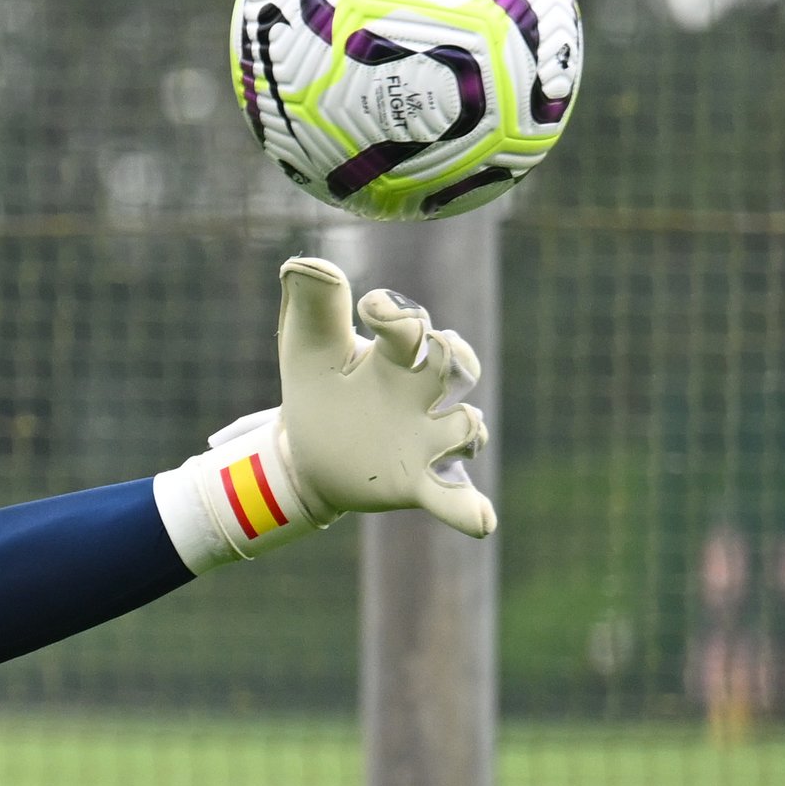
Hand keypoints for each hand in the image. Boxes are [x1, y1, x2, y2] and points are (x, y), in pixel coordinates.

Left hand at [275, 255, 495, 536]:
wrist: (305, 454)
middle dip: (451, 354)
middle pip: (454, 366)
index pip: (410, 327)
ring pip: (464, 426)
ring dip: (464, 427)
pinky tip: (483, 523)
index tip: (370, 307)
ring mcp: (425, 439)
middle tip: (437, 346)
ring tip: (460, 431)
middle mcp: (420, 393)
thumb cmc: (317, 388)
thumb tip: (302, 262)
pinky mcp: (418, 483)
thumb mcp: (307, 348)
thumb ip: (311, 306)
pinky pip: (454, 498)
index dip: (397, 314)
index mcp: (394, 355)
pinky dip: (469, 510)